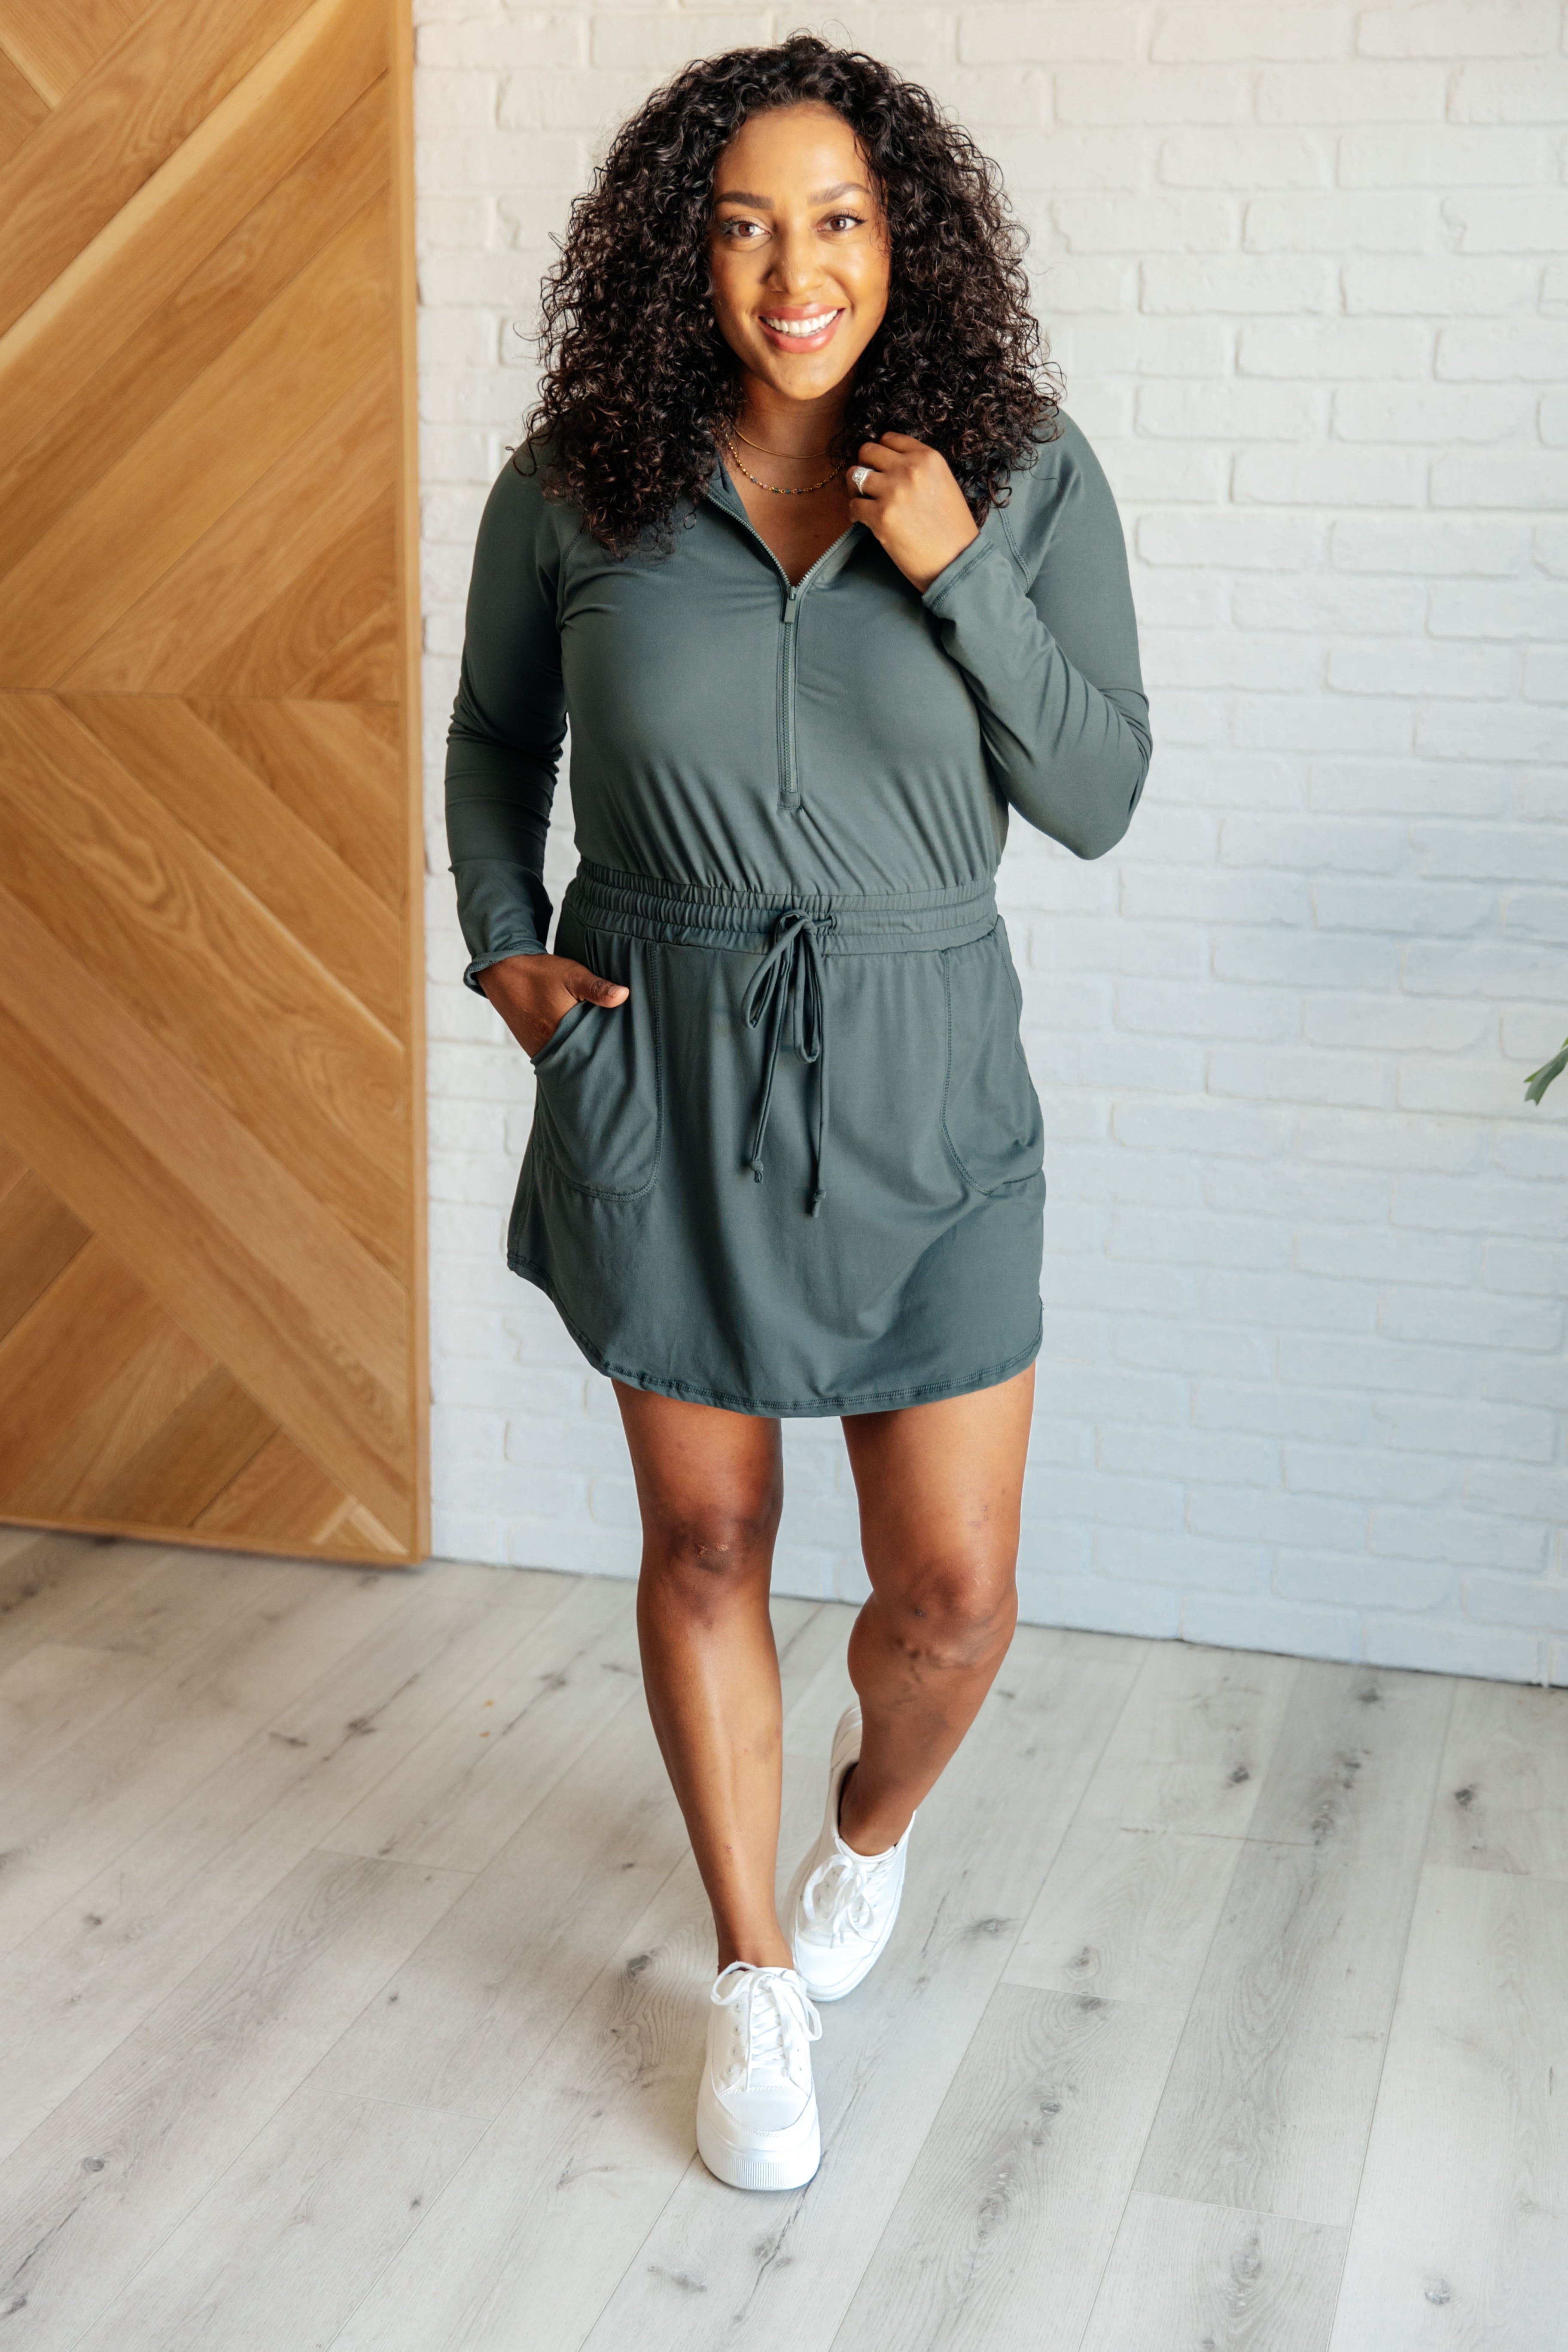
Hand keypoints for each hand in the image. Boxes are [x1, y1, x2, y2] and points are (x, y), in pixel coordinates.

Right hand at [478, 953, 627, 1059]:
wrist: (503, 973)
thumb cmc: (539, 973)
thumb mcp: (572, 975)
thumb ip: (597, 987)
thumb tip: (624, 995)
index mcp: (563, 1034)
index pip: (595, 1051)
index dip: (611, 1049)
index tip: (626, 1047)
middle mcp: (551, 1048)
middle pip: (583, 1057)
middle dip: (600, 1052)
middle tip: (618, 1048)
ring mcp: (541, 1050)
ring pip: (570, 1057)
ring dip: (584, 1051)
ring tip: (603, 1045)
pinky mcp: (535, 1047)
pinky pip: (558, 1053)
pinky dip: (570, 1048)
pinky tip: (581, 1040)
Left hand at [847, 431, 978, 594]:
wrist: (957, 561)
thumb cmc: (954, 528)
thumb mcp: (944, 483)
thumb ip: (920, 469)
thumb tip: (890, 465)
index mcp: (928, 458)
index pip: (889, 438)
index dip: (881, 453)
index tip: (880, 466)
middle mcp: (909, 469)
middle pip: (867, 451)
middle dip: (864, 465)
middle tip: (867, 483)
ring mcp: (893, 491)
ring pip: (855, 475)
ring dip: (854, 488)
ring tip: (863, 500)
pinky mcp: (880, 516)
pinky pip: (853, 505)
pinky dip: (854, 513)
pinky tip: (862, 520)